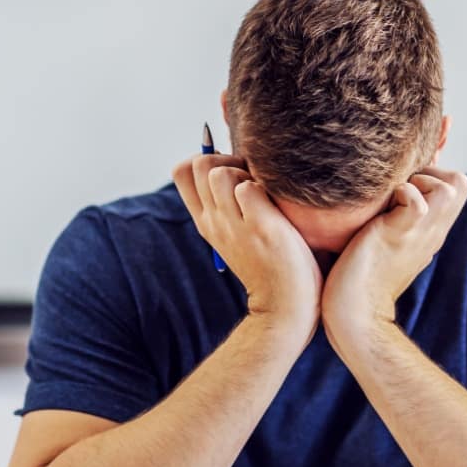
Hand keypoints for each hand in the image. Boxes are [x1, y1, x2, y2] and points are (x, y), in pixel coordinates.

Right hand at [173, 155, 321, 337]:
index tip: (232, 172)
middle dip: (227, 158)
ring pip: (220, 172)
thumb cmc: (271, 264)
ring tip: (264, 195)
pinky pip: (250, 187)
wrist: (284, 308)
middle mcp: (214, 221)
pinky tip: (277, 209)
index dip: (206, 159)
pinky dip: (265, 189)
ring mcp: (234, 225)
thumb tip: (240, 164)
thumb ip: (232, 204)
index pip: (182, 171)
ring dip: (245, 173)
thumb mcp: (239, 233)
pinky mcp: (260, 227)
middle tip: (252, 179)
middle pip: (200, 163)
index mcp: (206, 221)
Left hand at [322, 167, 466, 352]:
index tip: (403, 187)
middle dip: (431, 172)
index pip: (457, 187)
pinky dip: (400, 194)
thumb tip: (386, 196)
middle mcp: (433, 230)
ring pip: (451, 186)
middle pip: (461, 182)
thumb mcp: (390, 241)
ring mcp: (420, 233)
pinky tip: (380, 211)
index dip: (433, 175)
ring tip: (391, 200)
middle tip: (399, 189)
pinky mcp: (399, 234)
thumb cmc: (360, 277)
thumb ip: (397, 220)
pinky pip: (416, 200)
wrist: (354, 312)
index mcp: (432, 231)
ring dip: (419, 181)